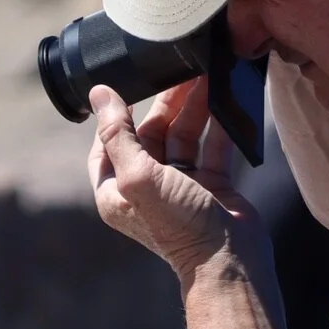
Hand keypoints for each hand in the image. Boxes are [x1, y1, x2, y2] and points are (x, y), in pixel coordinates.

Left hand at [88, 75, 264, 272]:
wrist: (230, 260)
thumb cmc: (179, 225)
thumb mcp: (139, 176)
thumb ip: (118, 133)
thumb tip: (98, 93)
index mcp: (116, 191)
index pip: (108, 142)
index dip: (117, 113)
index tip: (130, 82)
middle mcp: (146, 187)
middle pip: (151, 134)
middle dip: (166, 103)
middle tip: (181, 68)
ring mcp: (181, 185)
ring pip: (184, 136)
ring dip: (194, 108)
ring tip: (207, 75)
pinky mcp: (212, 184)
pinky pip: (212, 146)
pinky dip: (218, 124)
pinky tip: (225, 99)